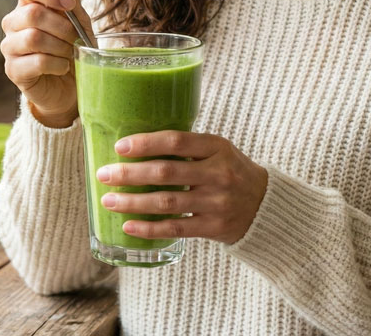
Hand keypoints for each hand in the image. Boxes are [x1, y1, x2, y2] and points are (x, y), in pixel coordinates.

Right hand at [0, 0, 94, 128]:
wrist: (71, 85)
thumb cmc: (72, 48)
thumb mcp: (78, 20)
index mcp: (27, 4)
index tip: (70, 4)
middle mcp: (13, 23)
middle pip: (32, 14)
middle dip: (62, 26)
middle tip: (75, 37)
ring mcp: (10, 47)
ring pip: (34, 38)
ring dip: (60, 47)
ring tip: (69, 54)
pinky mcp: (13, 70)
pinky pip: (36, 61)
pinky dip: (57, 64)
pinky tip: (62, 67)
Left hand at [96, 131, 267, 244]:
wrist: (266, 206)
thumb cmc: (232, 172)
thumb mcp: (219, 151)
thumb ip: (188, 148)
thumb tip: (137, 145)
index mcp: (218, 147)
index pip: (177, 141)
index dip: (146, 143)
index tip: (120, 147)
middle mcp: (218, 174)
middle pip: (166, 172)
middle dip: (130, 174)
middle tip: (104, 174)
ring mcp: (217, 202)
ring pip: (166, 202)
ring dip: (133, 202)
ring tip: (108, 200)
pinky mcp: (214, 227)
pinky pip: (175, 229)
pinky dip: (149, 228)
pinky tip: (129, 225)